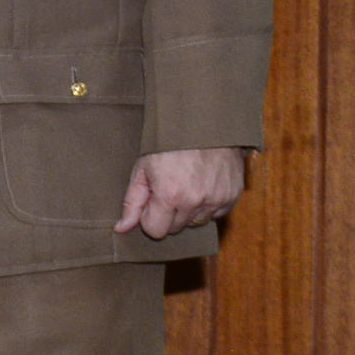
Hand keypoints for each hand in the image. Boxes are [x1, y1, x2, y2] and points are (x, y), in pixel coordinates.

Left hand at [115, 146, 247, 238]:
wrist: (202, 123)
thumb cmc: (166, 145)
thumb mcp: (142, 170)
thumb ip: (132, 203)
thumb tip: (121, 229)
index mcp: (169, 195)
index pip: (156, 231)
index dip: (150, 217)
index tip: (152, 200)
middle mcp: (195, 201)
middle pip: (176, 228)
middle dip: (168, 213)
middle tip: (168, 188)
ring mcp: (217, 198)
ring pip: (196, 222)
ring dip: (189, 210)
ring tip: (186, 185)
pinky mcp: (232, 195)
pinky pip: (216, 213)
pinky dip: (208, 204)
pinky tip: (202, 185)